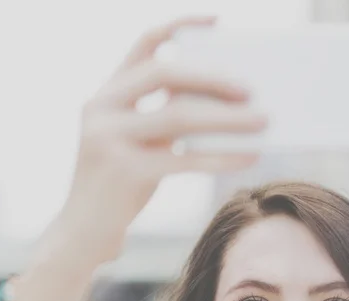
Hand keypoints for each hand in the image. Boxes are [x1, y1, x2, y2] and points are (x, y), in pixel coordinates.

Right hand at [57, 16, 267, 264]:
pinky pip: (186, 158)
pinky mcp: (125, 172)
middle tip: (252, 90)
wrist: (84, 231)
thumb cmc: (120, 186)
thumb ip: (164, 119)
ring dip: (228, 118)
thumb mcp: (137, 143)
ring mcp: (109, 138)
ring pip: (179, 115)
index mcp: (106, 94)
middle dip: (214, 78)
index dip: (180, 26)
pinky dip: (222, 156)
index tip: (217, 21)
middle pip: (166, 74)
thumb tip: (224, 105)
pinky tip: (249, 156)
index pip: (144, 44)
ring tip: (264, 121)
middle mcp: (101, 107)